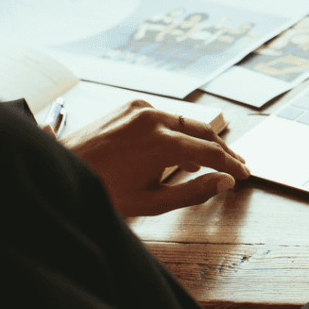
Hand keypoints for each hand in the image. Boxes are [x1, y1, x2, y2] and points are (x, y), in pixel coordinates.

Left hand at [62, 100, 249, 217]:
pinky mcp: (131, 105)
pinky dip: (178, 132)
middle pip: (204, 131)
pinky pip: (165, 117)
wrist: (63, 171)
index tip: (245, 175)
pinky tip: (181, 151)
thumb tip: (226, 183)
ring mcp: (141, 109)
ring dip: (202, 140)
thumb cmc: (104, 191)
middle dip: (223, 150)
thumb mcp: (151, 202)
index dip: (232, 165)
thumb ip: (194, 193)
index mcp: (162, 143)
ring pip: (185, 122)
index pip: (212, 153)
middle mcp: (154, 119)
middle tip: (238, 165)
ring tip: (213, 161)